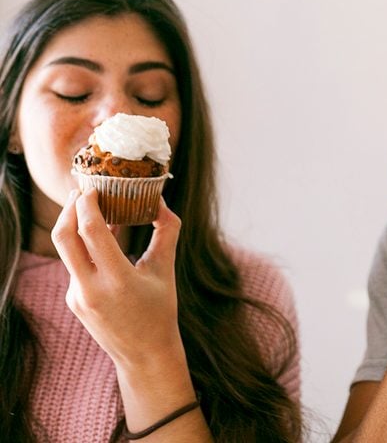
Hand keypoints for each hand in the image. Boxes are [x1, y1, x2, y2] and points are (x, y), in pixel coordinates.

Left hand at [51, 189, 184, 369]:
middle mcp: (90, 289)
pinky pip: (74, 264)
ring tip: (91, 206)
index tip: (94, 187)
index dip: (88, 205)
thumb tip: (161, 200)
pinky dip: (84, 245)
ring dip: (75, 225)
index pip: (90, 232)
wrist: (144, 354)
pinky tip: (99, 236)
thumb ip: (166, 231)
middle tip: (81, 190)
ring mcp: (77, 296)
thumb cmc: (160, 309)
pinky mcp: (73, 300)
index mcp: (117, 280)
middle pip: (63, 238)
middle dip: (69, 209)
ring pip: (67, 250)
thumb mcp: (165, 268)